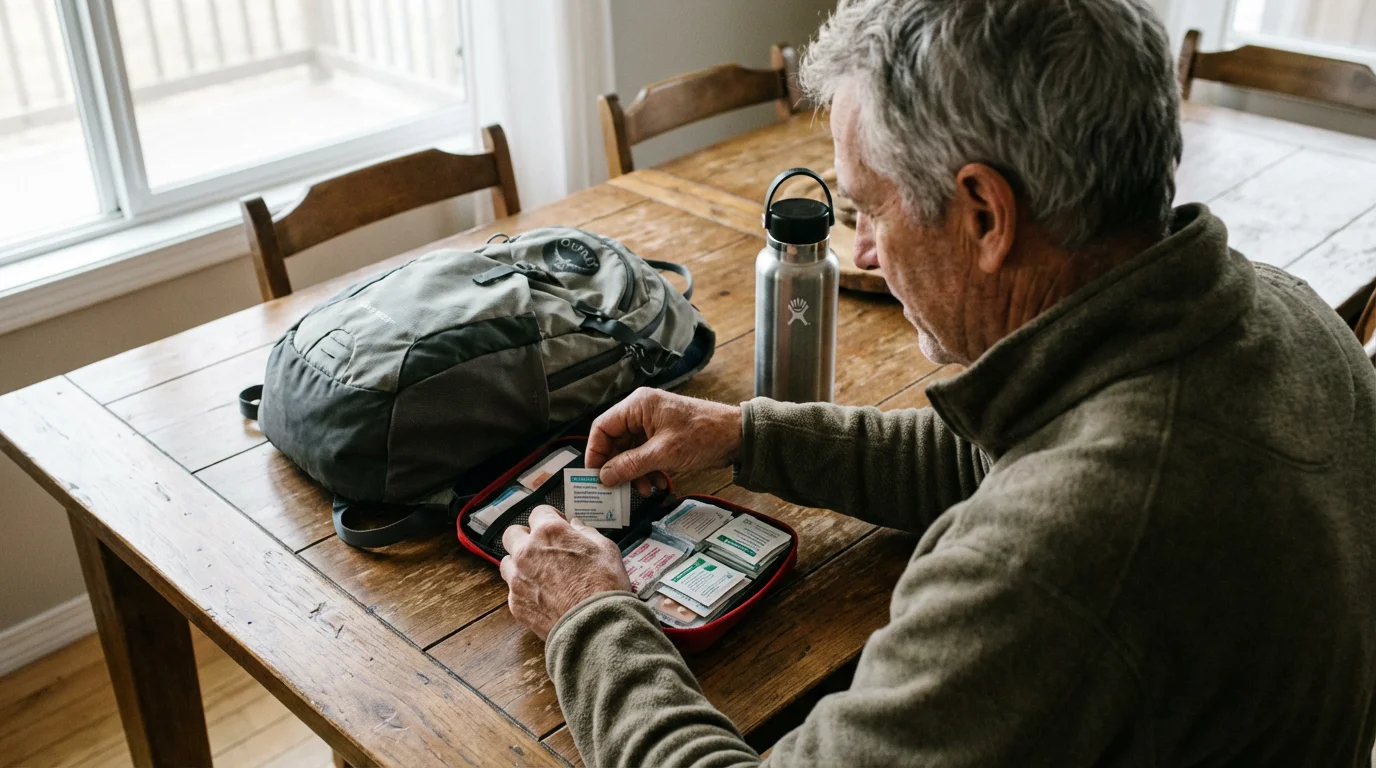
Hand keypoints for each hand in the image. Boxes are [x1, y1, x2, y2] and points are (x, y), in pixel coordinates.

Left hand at [500, 505, 631, 639]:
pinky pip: (513, 590)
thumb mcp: (605, 549)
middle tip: (542, 547)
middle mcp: (527, 552)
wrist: (595, 627)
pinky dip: (524, 590)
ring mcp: (518, 579)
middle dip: (525, 537)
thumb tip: (576, 526)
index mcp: (549, 532)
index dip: (550, 517)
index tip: (558, 525)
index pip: (539, 512)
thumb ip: (586, 533)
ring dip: (520, 564)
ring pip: (507, 562)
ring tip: (539, 573)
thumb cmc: (604, 586)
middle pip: (512, 534)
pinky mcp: (516, 603)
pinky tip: (542, 596)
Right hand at [587, 388, 742, 492]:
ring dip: (634, 473)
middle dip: (618, 468)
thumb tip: (604, 476)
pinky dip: (648, 471)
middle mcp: (641, 413)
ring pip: (630, 453)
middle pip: (615, 442)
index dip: (595, 452)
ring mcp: (652, 426)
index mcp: (637, 405)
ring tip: (644, 489)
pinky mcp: (662, 438)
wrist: (736, 436)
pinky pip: (645, 456)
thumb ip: (631, 465)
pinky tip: (658, 483)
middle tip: (617, 489)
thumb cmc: (704, 434)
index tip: (595, 475)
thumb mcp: (663, 453)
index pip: (602, 427)